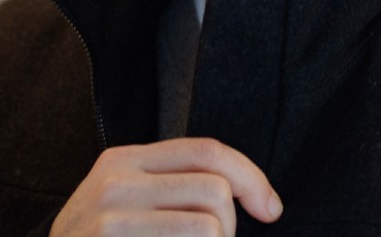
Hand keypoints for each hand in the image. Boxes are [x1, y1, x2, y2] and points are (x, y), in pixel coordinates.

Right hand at [50, 137, 282, 235]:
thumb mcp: (124, 200)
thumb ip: (171, 184)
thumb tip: (252, 193)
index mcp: (123, 160)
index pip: (207, 151)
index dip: (251, 178)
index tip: (270, 209)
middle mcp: (115, 184)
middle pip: (214, 191)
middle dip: (230, 227)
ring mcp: (110, 222)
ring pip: (209, 228)